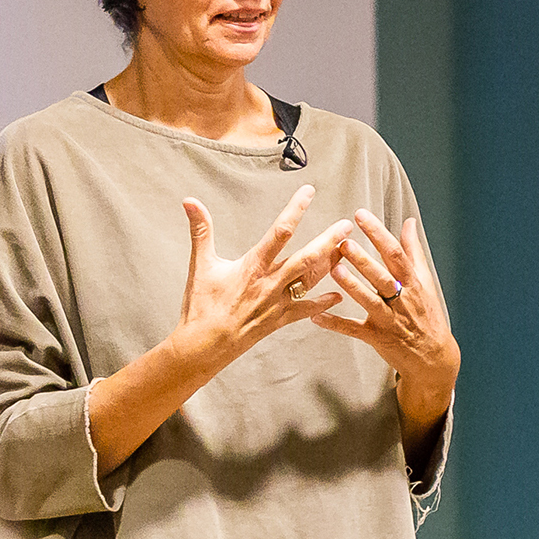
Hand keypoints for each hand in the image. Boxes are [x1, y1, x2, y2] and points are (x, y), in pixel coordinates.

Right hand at [175, 184, 351, 362]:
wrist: (204, 346)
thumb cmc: (201, 305)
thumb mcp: (199, 264)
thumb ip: (200, 230)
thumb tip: (190, 201)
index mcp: (253, 266)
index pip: (280, 231)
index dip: (296, 209)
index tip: (309, 192)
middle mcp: (270, 283)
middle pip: (307, 258)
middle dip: (329, 241)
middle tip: (347, 226)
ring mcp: (277, 303)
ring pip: (311, 281)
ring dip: (331, 265)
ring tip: (349, 250)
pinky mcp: (279, 320)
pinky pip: (306, 310)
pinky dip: (323, 303)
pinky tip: (339, 296)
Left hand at [312, 211, 459, 447]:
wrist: (433, 357)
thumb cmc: (427, 314)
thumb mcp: (425, 281)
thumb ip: (413, 250)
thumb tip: (408, 222)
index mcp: (413, 282)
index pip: (395, 253)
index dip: (378, 233)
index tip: (361, 215)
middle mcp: (402, 300)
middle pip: (382, 277)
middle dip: (363, 260)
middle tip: (343, 242)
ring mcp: (388, 320)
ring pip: (369, 301)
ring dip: (351, 286)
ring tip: (333, 270)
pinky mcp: (376, 338)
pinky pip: (353, 330)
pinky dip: (335, 323)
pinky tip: (316, 316)